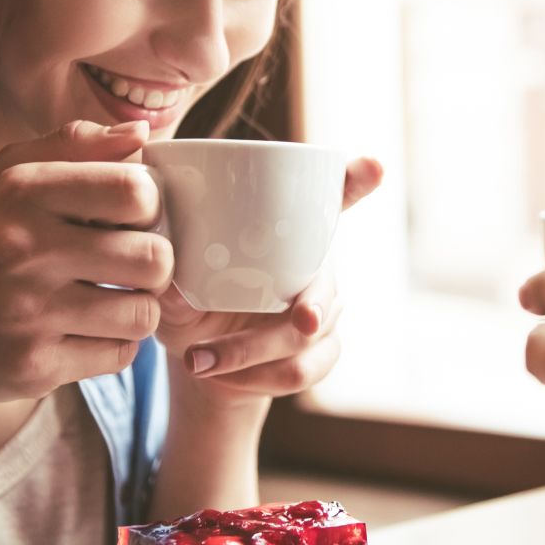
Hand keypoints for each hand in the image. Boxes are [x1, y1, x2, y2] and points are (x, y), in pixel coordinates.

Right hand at [0, 120, 171, 402]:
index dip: (150, 208)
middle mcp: (25, 249)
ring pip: (144, 313)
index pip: (136, 191)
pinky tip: (87, 333)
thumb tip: (140, 133)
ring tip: (111, 300)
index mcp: (25, 191)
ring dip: (138, 309)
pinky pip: (120, 355)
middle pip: (155, 258)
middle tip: (130, 268)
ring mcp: (29, 311)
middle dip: (154, 266)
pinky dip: (115, 346)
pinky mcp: (34, 364)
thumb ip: (77, 144)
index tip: (132, 220)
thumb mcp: (11, 178)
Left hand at [153, 156, 383, 403]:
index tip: (375, 165)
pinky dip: (256, 378)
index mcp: (289, 232)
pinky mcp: (321, 355)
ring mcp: (325, 312)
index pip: (334, 199)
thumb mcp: (172, 285)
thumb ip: (172, 279)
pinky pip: (303, 371)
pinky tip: (217, 376)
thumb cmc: (192, 302)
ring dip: (251, 352)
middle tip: (301, 318)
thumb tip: (169, 277)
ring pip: (308, 335)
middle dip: (316, 303)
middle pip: (326, 282)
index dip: (358, 180)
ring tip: (198, 360)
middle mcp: (315, 266)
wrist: (202, 361)